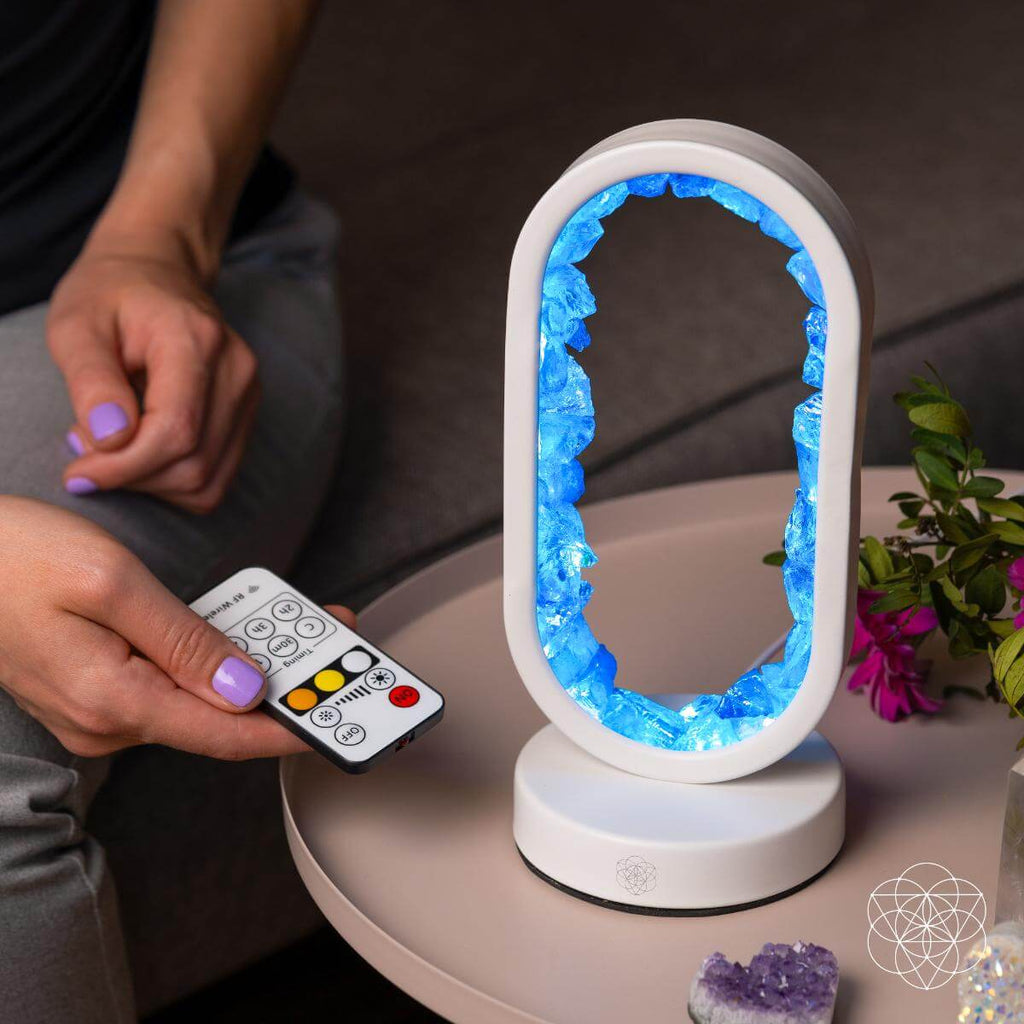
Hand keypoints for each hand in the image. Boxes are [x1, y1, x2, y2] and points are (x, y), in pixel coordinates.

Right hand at [0, 496, 354, 758]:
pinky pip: (169, 684)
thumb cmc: (16, 556)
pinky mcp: (97, 689)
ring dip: (249, 666)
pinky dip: (211, 661)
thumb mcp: (111, 583)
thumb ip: (184, 641)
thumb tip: (245, 689)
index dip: (290, 730)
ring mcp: (99, 709)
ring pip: (197, 698)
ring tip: (299, 625)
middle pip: (218, 716)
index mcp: (114, 700)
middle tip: (335, 638)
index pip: (225, 735)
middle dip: (283, 684)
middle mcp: (108, 720)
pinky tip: (237, 633)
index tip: (340, 722)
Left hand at [48, 233, 258, 513]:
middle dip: (132, 475)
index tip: (79, 472)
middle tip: (86, 449)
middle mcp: (236, 370)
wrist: (156, 273)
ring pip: (206, 481)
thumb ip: (92, 381)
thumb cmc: (108, 296)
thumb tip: (111, 439)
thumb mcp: (76, 326)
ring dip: (152, 483)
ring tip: (114, 447)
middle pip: (193, 463)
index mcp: (195, 339)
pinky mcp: (247, 416)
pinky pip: (215, 478)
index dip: (125, 466)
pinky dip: (172, 482)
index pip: (176, 429)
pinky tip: (142, 450)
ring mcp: (249, 395)